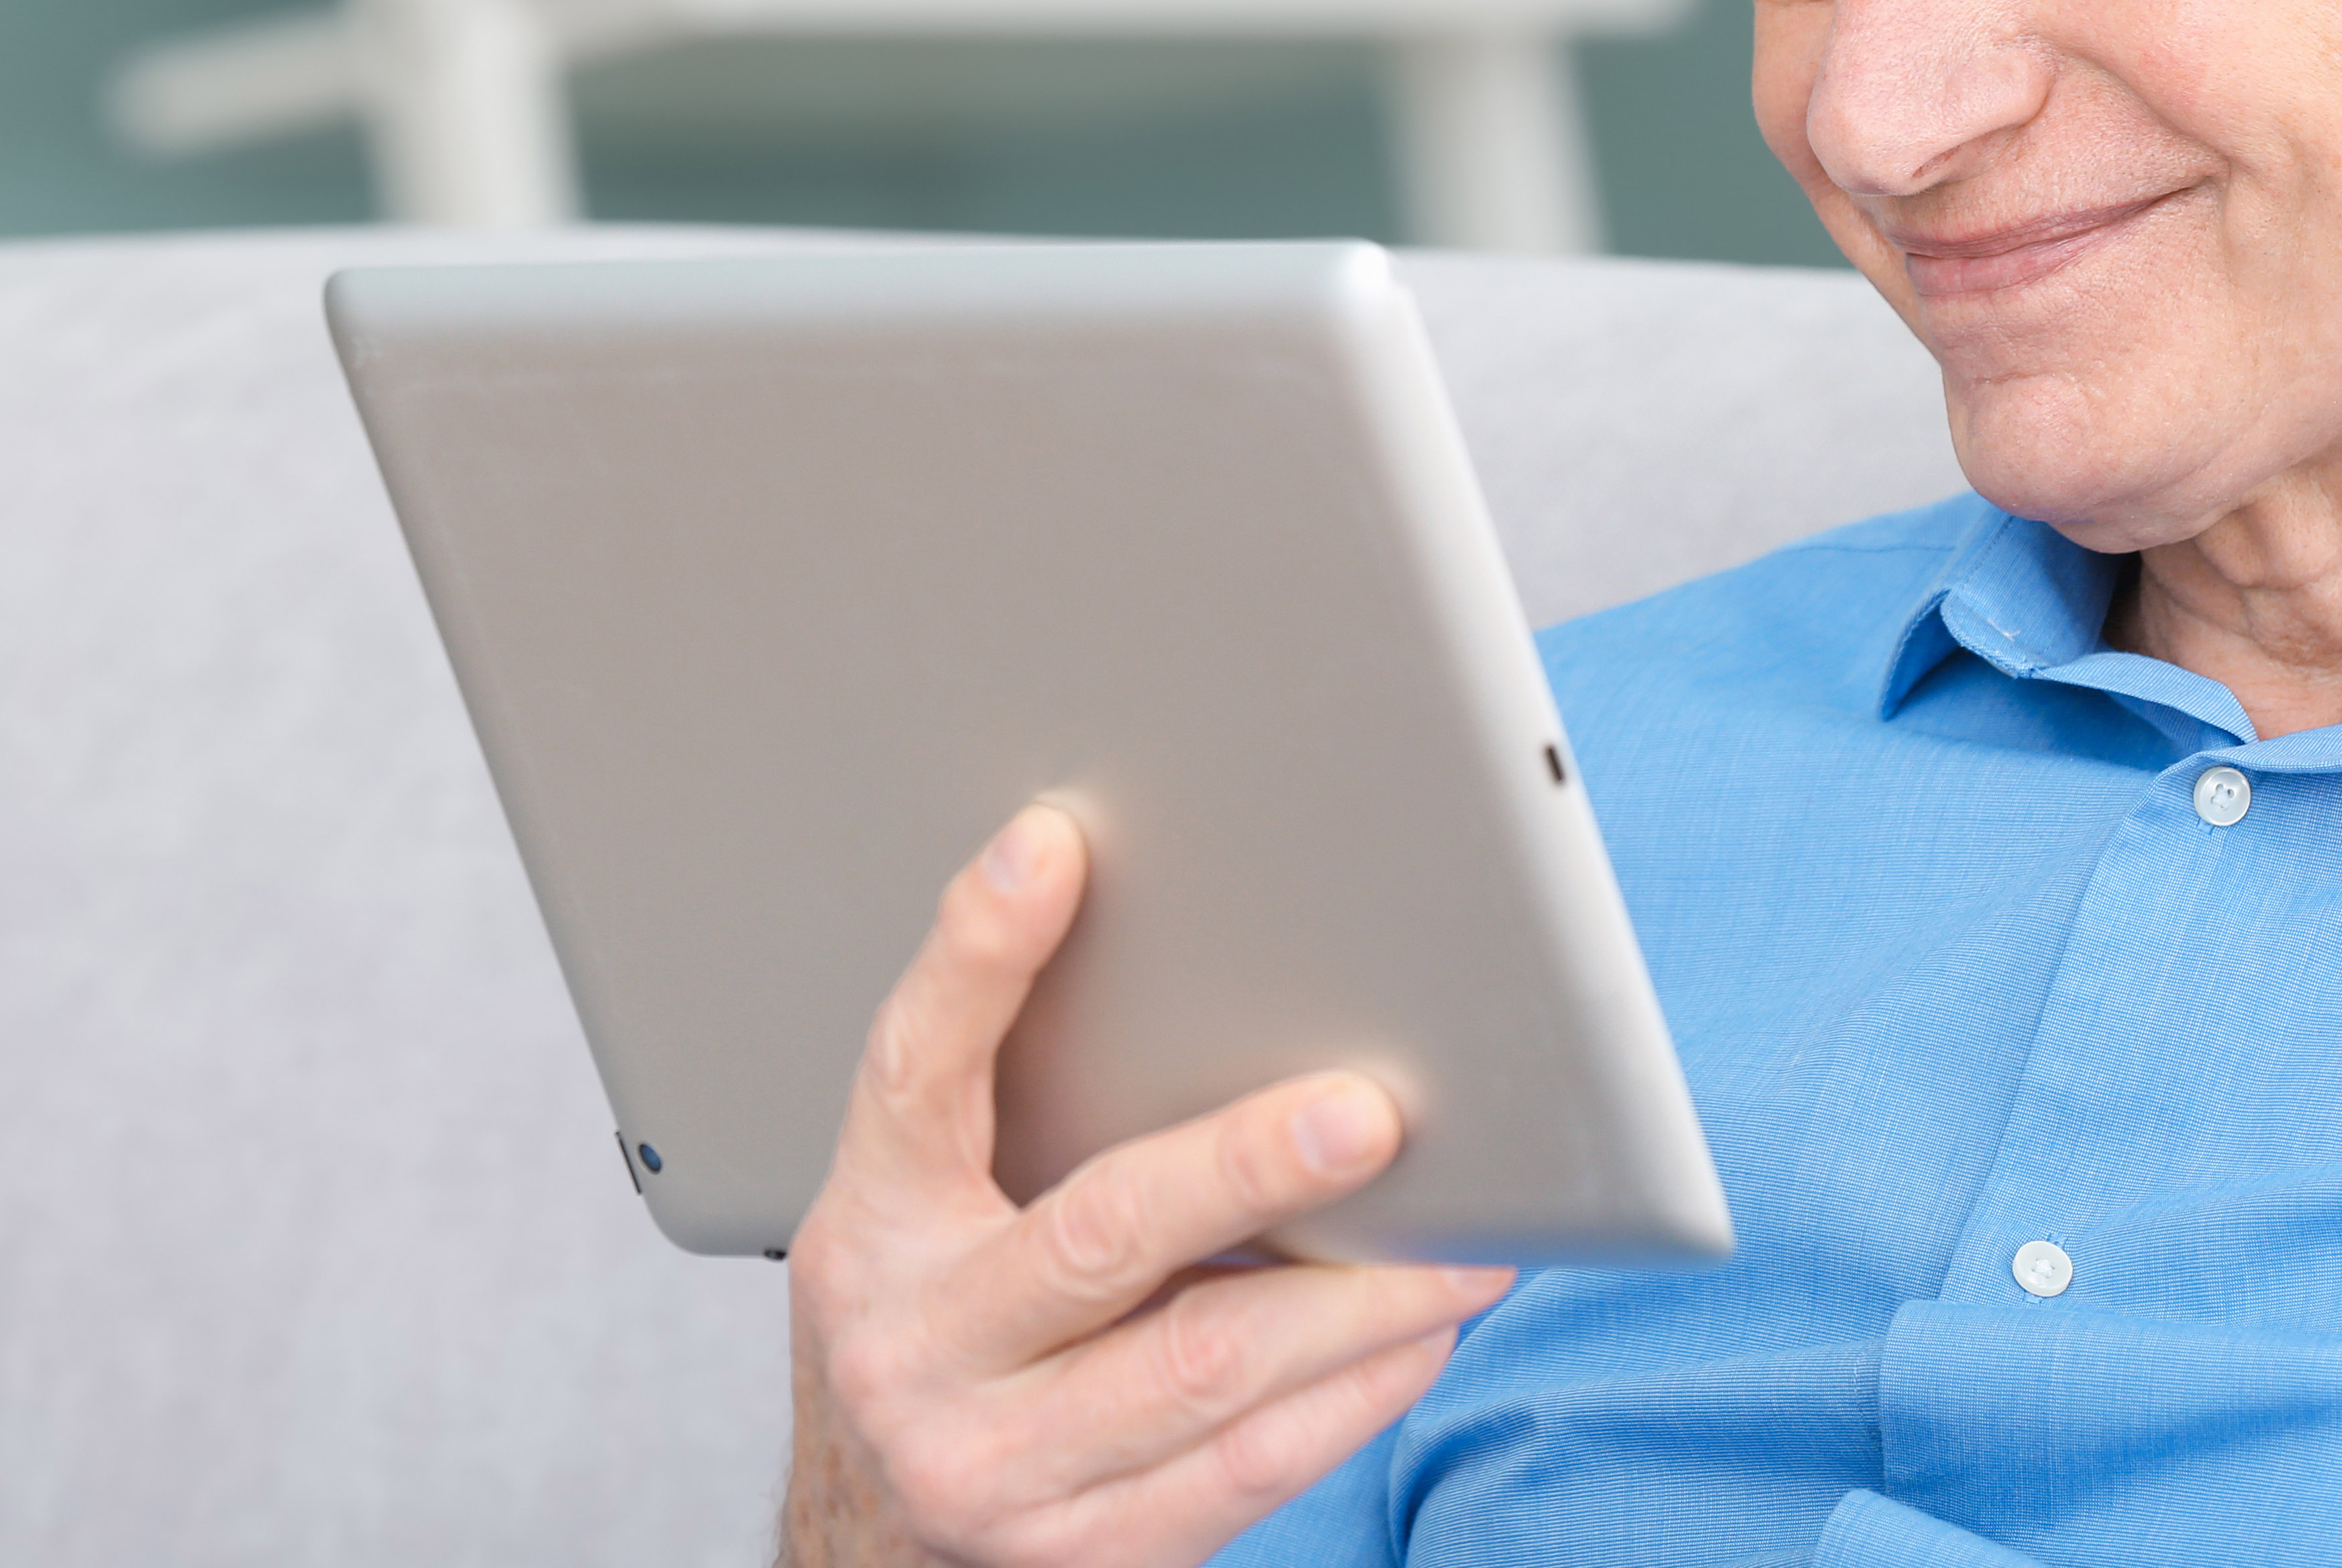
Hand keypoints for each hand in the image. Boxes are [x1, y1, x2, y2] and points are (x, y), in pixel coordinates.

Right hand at [781, 805, 1511, 1567]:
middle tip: (1373, 1112)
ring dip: (1360, 1298)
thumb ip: (1032, 1098)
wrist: (873, 1544)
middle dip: (1249, 1166)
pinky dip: (1352, 1394)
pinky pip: (1247, 1467)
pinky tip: (1420, 1335)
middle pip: (1101, 1233)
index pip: (914, 1068)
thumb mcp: (939, 1208)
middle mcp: (915, 1345)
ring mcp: (992, 1466)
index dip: (977, 952)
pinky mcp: (1080, 1557)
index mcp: (872, 1224)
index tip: (1053, 845)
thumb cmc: (949, 1323)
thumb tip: (1229, 970)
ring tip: (1469, 1240)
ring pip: (1205, 1363)